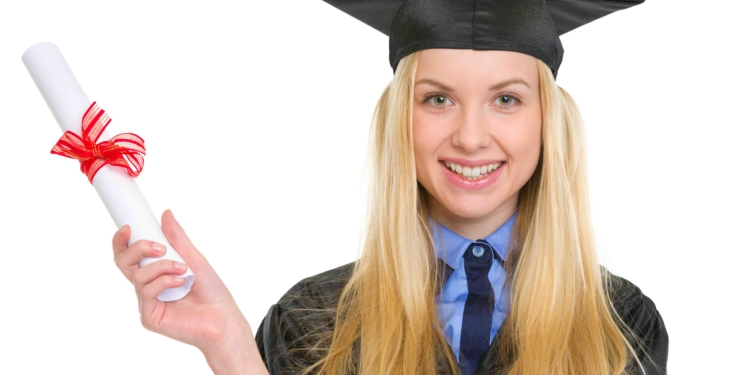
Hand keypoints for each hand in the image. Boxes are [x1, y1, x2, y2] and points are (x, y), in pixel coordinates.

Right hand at [112, 209, 267, 373]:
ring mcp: (147, 302)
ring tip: (183, 269)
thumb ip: (178, 239)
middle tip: (161, 247)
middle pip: (123, 263)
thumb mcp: (194, 258)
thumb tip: (166, 214)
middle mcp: (147, 287)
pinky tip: (180, 283)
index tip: (129, 227)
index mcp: (154, 272)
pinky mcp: (149, 316)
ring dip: (161, 266)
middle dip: (138, 248)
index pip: (128, 255)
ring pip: (137, 275)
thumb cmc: (212, 292)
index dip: (122, 241)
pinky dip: (163, 281)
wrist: (224, 319)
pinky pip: (146, 291)